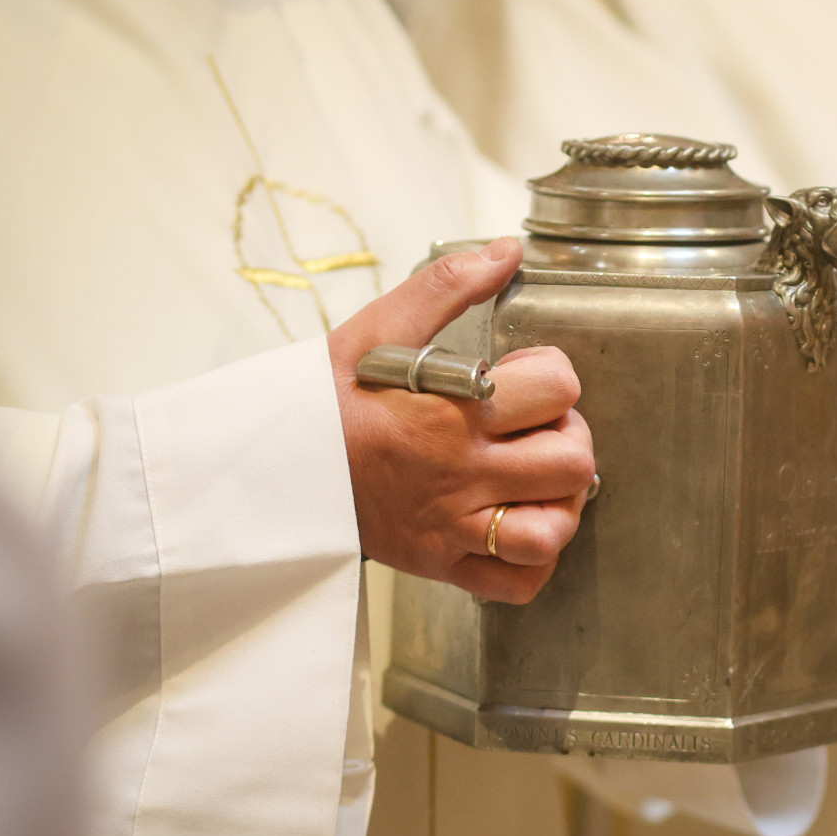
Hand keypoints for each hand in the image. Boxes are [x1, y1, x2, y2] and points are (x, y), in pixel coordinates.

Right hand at [327, 238, 594, 602]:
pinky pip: (518, 584)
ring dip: (561, 503)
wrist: (264, 471)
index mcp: (448, 412)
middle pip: (572, 462)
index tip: (523, 380)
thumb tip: (507, 251)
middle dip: (569, 438)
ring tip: (537, 480)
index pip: (558, 389)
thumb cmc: (322, 402)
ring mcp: (453, 528)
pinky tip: (519, 526)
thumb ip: (446, 286)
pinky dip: (534, 562)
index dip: (554, 376)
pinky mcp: (441, 566)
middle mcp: (459, 474)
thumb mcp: (376, 330)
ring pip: (553, 530)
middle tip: (538, 430)